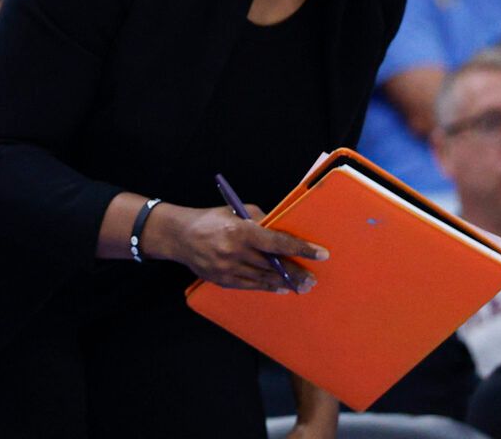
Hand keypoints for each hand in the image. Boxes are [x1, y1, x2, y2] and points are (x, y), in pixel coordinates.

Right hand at [145, 202, 324, 292]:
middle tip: (313, 278)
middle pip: (274, 265)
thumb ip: (259, 221)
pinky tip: (281, 287)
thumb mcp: (234, 212)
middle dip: (296, 271)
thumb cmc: (210, 220)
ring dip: (286, 282)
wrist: (179, 236)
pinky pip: (251, 286)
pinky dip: (268, 287)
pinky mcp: (223, 280)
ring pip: (265, 278)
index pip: (277, 242)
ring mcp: (227, 268)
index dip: (301, 249)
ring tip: (302, 285)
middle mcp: (234, 251)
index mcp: (239, 230)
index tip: (321, 254)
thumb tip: (282, 231)